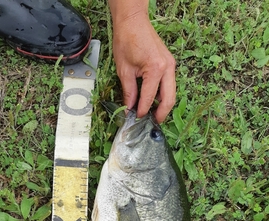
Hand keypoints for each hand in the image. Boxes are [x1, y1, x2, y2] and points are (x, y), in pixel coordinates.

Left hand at [108, 0, 175, 122]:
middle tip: (152, 123)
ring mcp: (170, 65)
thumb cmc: (127, 40)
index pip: (149, 98)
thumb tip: (130, 108)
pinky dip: (162, 95)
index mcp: (156, 69)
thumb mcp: (124, 70)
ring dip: (163, 105)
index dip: (142, 111)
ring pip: (171, 93)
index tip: (136, 119)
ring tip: (152, 115)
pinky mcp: (169, 64)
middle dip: (161, 114)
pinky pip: (168, 85)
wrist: (133, 21)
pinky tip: (153, 102)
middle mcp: (167, 68)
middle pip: (169, 99)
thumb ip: (129, 92)